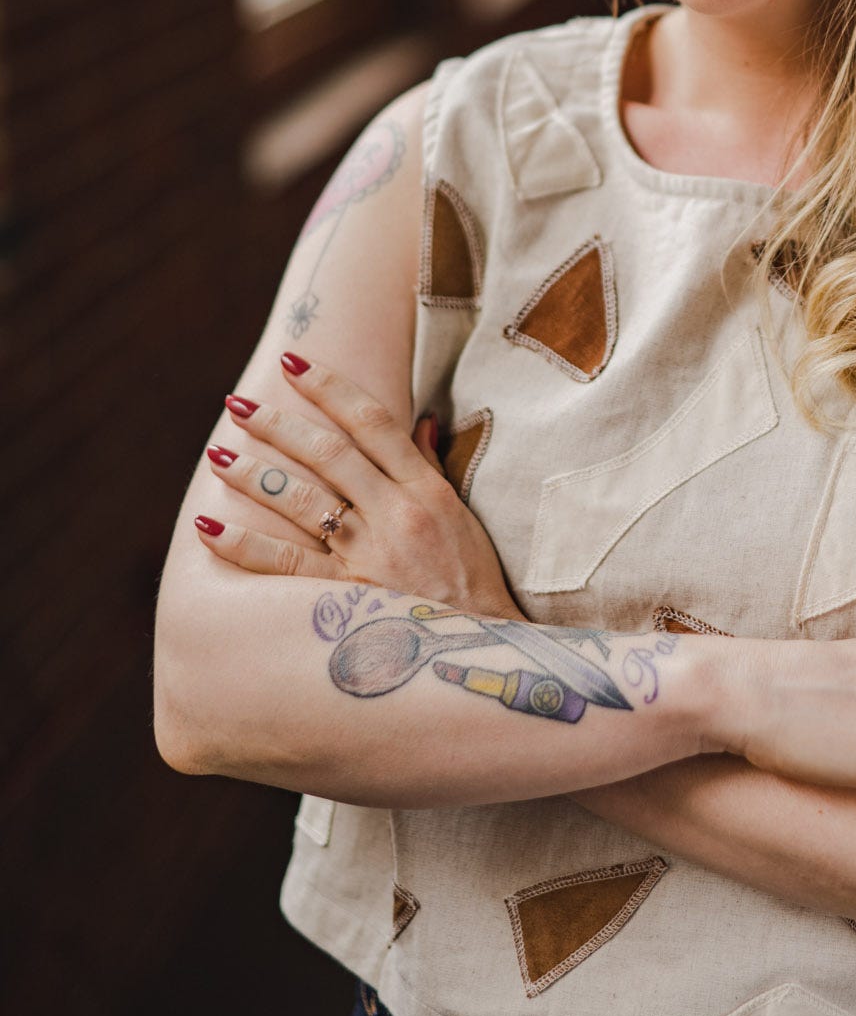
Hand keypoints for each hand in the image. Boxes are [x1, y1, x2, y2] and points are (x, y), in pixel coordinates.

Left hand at [194, 354, 524, 618]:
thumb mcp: (464, 517)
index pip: (372, 421)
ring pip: (301, 499)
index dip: (329, 387)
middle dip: (279, 423)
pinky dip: (243, 544)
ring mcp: (370, 555)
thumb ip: (433, 468)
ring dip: (253, 473)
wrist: (487, 650)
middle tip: (238, 403)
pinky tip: (208, 526)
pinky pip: (285, 564)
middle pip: (328, 452)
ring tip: (218, 454)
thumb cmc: (476, 584)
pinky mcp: (348, 597)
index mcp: (427, 489)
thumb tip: (421, 422)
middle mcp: (396, 514)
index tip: (294, 364)